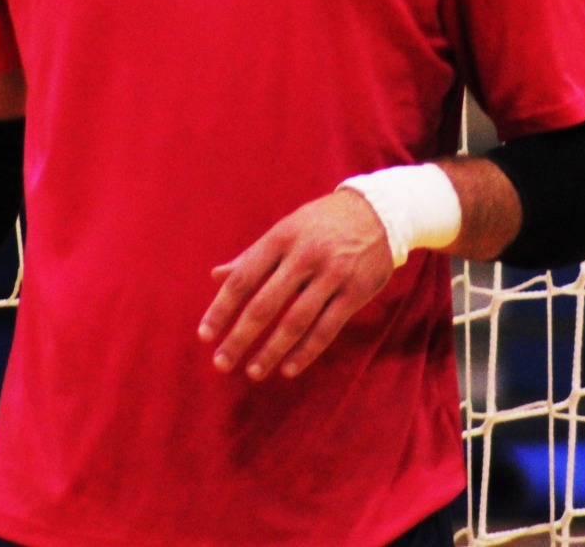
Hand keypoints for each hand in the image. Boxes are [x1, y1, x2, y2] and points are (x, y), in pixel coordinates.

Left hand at [197, 189, 393, 382]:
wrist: (379, 212)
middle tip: (222, 363)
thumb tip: (216, 276)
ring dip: (272, 351)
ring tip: (253, 372)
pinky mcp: (356, 292)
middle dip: (241, 337)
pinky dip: (306, 351)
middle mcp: (304, 256)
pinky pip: (327, 328)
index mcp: (281, 238)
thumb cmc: (322, 223)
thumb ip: (252, 256)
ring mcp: (332, 274)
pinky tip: (288, 369)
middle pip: (265, 304)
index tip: (205, 335)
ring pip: (296, 321)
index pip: (244, 278)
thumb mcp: (286, 229)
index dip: (222, 309)